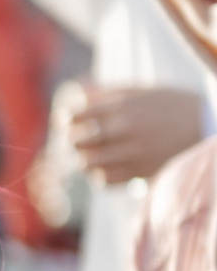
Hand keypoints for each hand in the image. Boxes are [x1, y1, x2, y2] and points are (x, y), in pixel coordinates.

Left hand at [58, 83, 202, 184]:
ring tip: (90, 155)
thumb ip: (108, 93)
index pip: (76, 115)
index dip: (67, 119)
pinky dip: (99, 175)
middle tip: (78, 140)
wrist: (208, 125)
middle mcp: (125, 129)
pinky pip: (105, 179)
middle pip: (77, 141)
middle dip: (73, 140)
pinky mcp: (141, 171)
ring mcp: (133, 152)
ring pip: (87, 163)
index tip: (69, 121)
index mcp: (123, 106)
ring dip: (84, 159)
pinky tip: (105, 167)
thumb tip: (76, 94)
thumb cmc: (172, 105)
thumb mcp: (142, 91)